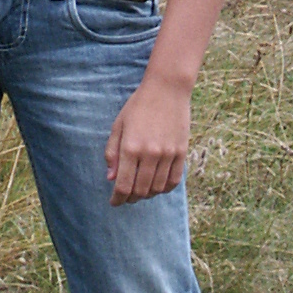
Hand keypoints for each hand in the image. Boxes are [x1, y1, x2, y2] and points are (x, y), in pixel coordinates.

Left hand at [104, 69, 191, 204]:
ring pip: (157, 188)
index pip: (123, 185)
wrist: (167, 89)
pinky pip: (174, 181)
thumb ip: (112, 153)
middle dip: (130, 198)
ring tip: (140, 191)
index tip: (114, 202)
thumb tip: (111, 179)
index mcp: (130, 147)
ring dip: (147, 194)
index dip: (117, 199)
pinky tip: (157, 186)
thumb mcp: (118, 126)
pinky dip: (164, 189)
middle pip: (140, 190)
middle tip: (125, 198)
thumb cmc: (138, 106)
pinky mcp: (181, 152)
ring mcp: (168, 154)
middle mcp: (150, 154)